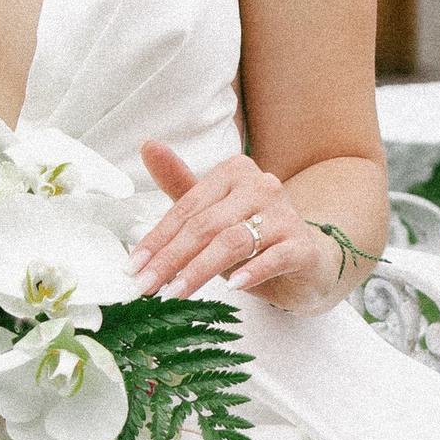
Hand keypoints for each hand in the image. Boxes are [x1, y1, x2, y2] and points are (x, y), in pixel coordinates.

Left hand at [128, 142, 333, 311]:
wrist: (306, 262)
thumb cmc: (253, 238)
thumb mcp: (213, 215)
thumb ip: (180, 187)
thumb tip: (148, 146)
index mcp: (234, 172)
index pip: (187, 208)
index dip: (157, 240)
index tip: (133, 268)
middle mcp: (261, 185)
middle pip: (205, 225)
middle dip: (170, 259)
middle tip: (147, 286)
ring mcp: (284, 214)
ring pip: (233, 241)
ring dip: (199, 270)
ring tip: (176, 293)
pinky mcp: (302, 245)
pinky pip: (274, 257)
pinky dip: (251, 272)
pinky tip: (232, 287)